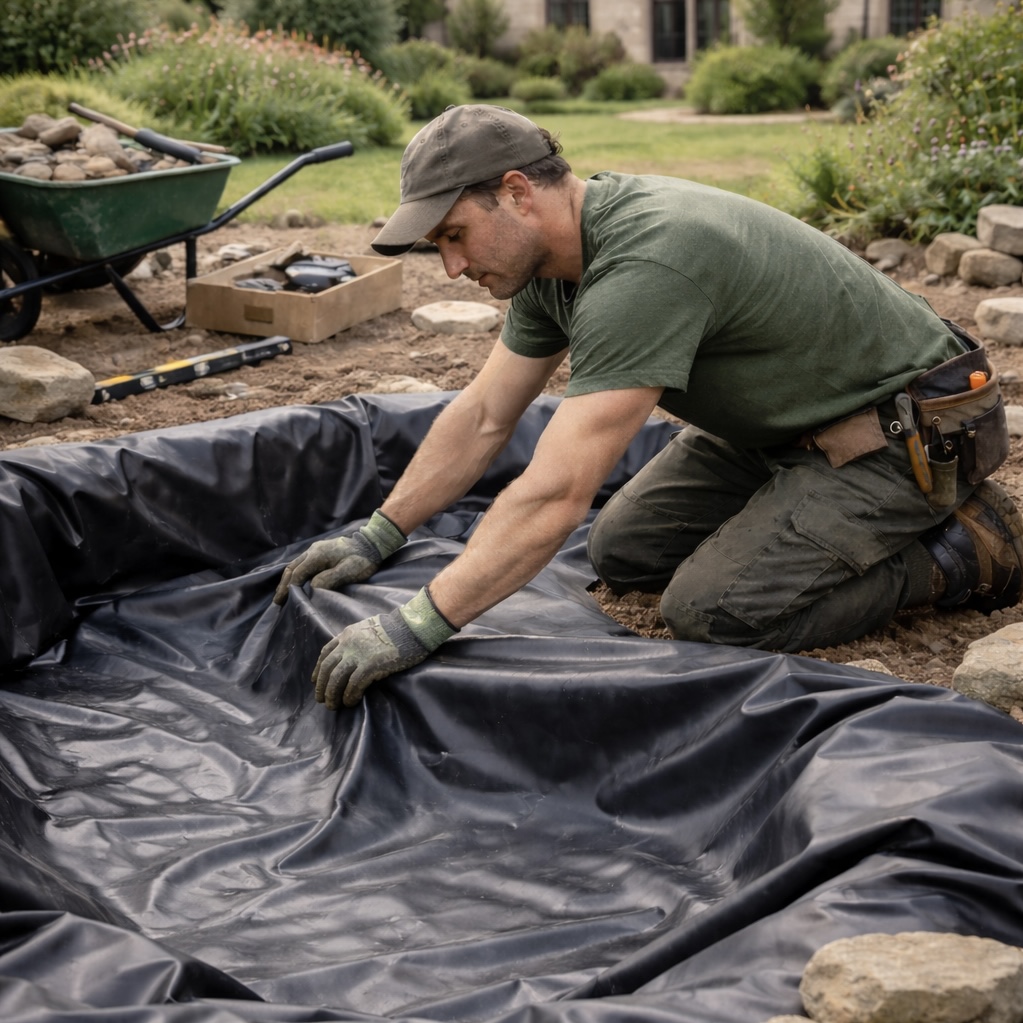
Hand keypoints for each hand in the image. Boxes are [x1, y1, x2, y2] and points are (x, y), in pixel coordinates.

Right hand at [274, 510, 405, 604]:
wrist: (372, 544)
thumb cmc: (362, 560)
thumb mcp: (348, 571)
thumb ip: (329, 578)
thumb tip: (312, 587)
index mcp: (317, 555)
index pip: (297, 574)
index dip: (288, 588)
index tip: (282, 602)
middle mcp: (312, 551)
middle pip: (292, 569)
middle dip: (284, 585)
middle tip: (277, 601)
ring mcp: (316, 550)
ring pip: (296, 565)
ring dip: (288, 580)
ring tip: (283, 594)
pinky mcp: (320, 552)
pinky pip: (302, 564)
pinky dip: (296, 575)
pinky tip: (296, 584)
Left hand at [312, 588, 456, 707]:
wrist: (412, 627)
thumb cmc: (396, 628)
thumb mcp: (369, 628)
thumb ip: (357, 639)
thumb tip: (352, 655)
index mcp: (347, 634)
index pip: (325, 653)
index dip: (318, 670)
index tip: (316, 681)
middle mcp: (348, 644)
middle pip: (327, 668)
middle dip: (322, 686)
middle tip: (322, 700)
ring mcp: (358, 654)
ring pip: (336, 678)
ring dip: (332, 695)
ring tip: (334, 706)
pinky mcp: (371, 665)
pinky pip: (354, 685)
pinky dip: (350, 696)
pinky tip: (351, 702)